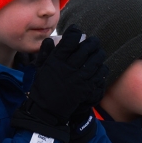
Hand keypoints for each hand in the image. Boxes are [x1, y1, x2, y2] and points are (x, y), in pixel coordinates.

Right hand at [11, 25, 107, 142]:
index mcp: (56, 61)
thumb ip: (45, 53)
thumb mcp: (40, 69)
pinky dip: (102, 68)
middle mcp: (68, 68)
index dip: (75, 32)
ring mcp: (79, 78)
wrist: (46, 111)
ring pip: (96, 59)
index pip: (69, 40)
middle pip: (86, 48)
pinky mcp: (86, 88)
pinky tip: (100, 67)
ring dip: (99, 53)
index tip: (76, 31)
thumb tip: (50, 39)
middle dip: (91, 42)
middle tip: (93, 41)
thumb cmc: (41, 89)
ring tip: (98, 52)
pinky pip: (100, 73)